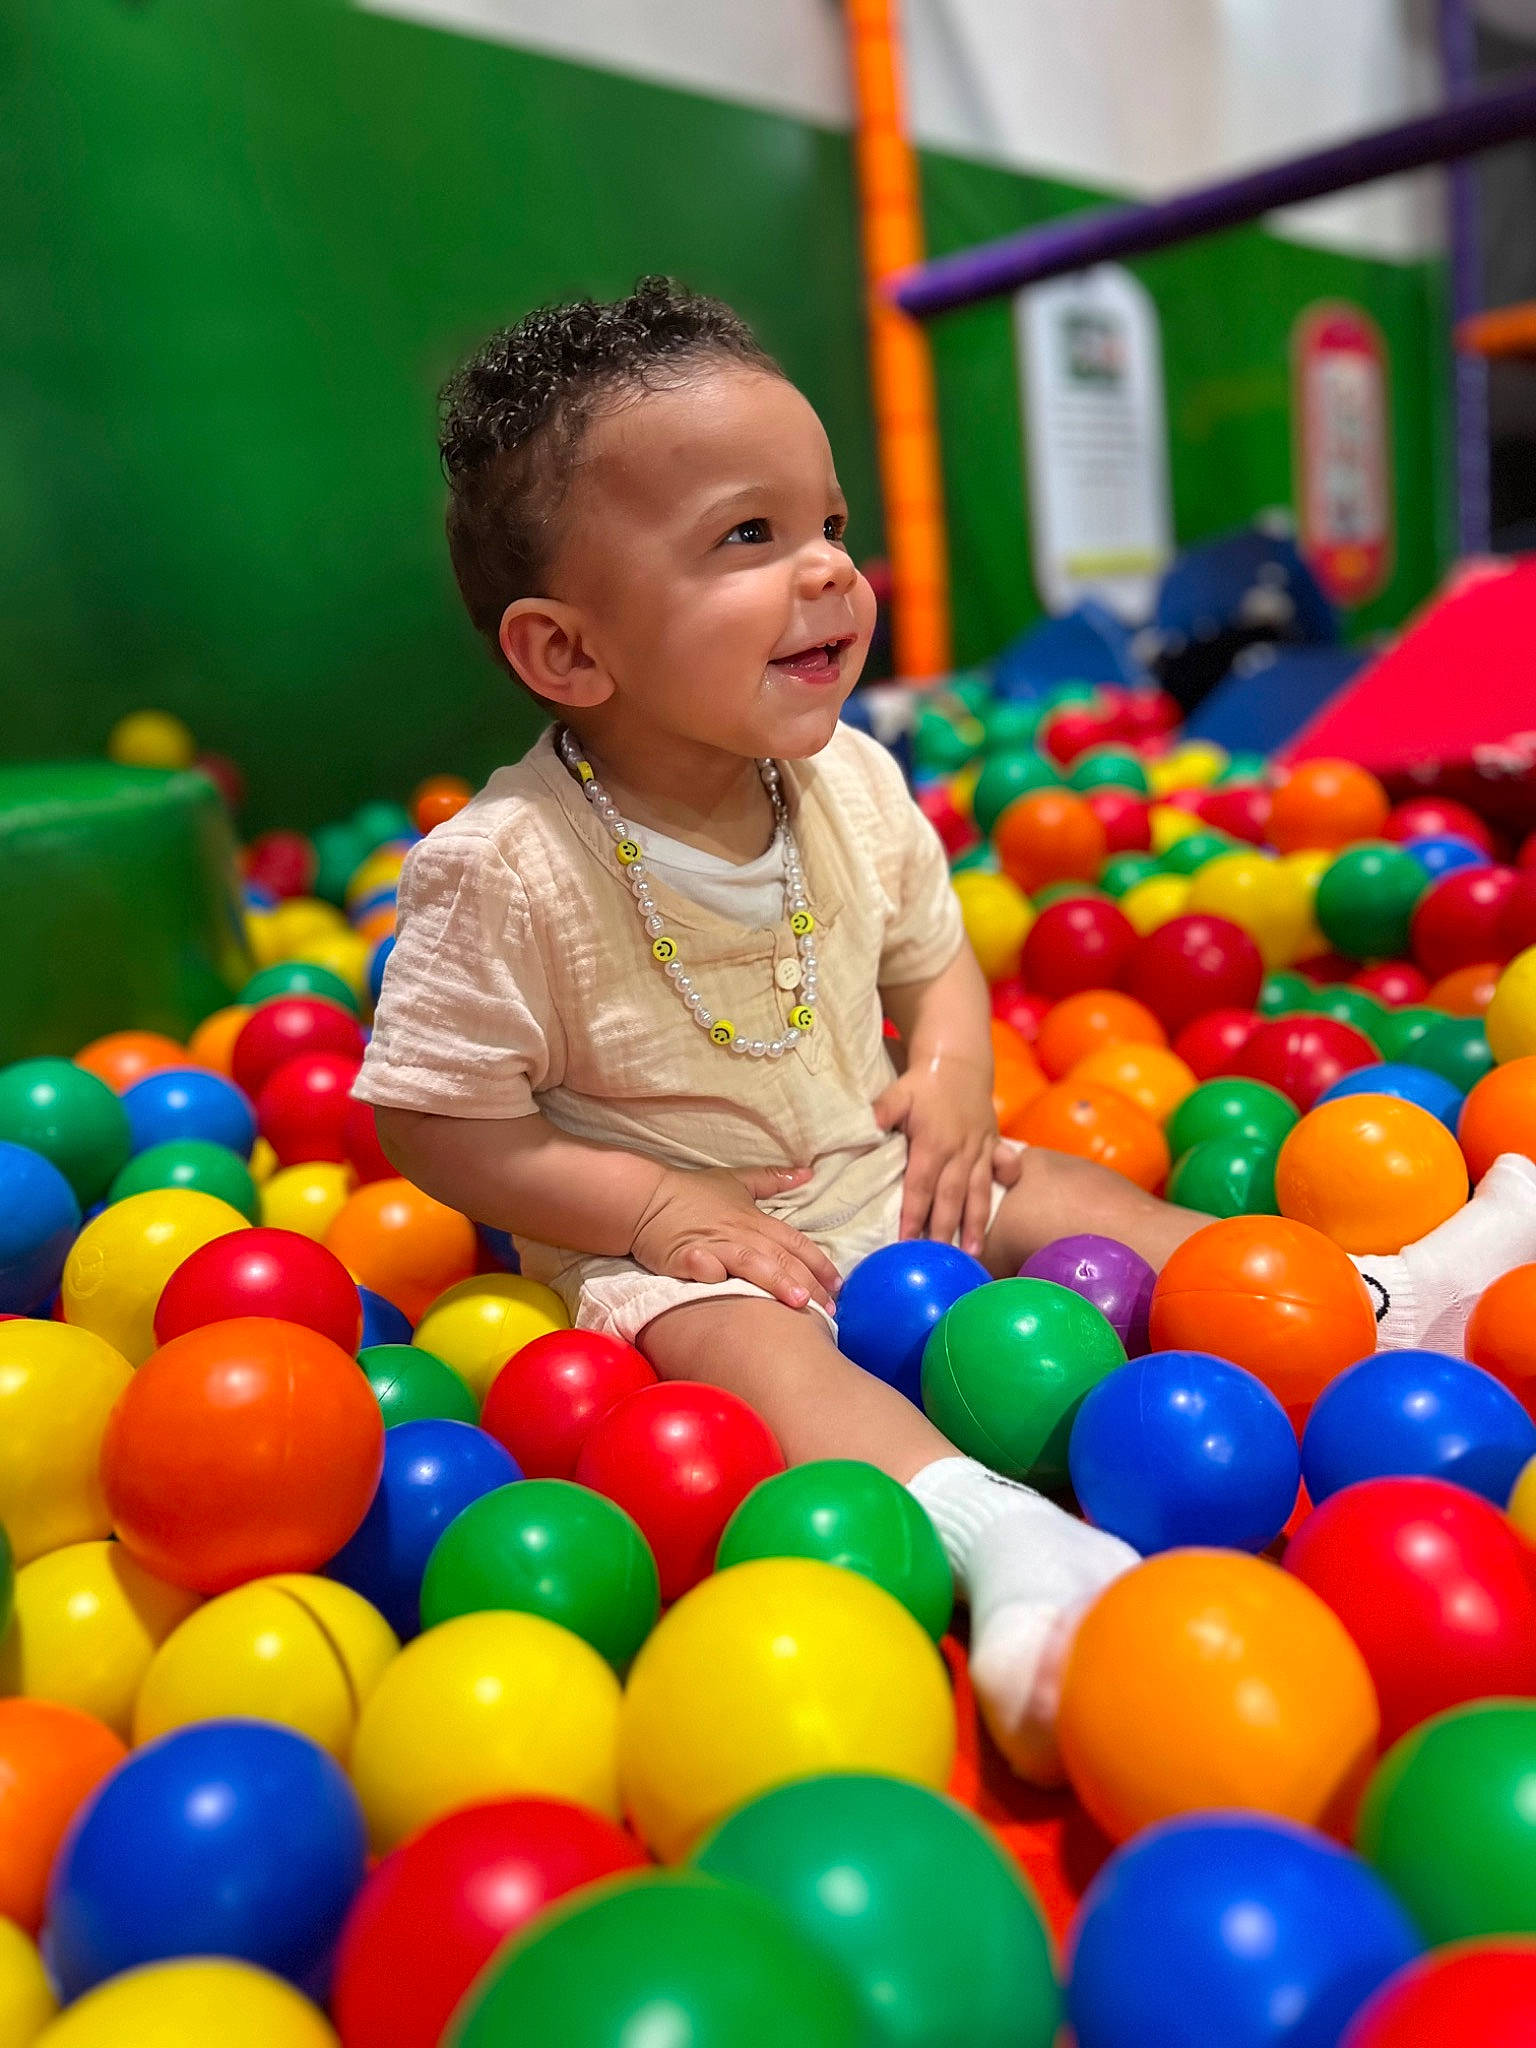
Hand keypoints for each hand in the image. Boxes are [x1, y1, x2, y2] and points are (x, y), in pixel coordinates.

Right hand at [629, 1164, 842, 1313]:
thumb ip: (772, 1180)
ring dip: (776, 1282)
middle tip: (829, 1311)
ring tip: (798, 1304)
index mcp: (755, 1219)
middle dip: (809, 1284)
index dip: (820, 1264)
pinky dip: (714, 1274)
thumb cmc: (691, 1193)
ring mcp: (714, 1245)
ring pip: (752, 1263)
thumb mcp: (736, 1182)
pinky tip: (726, 1288)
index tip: (839, 1287)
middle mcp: (740, 1233)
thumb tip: (806, 1173)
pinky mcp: (685, 1257)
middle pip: (782, 1258)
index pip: (796, 1242)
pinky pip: (703, 1266)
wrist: (646, 1199)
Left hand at [874, 1054, 998, 1255]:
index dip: (914, 1215)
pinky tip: (1007, 1204)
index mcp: (933, 1143)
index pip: (921, 1186)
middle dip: (946, 1231)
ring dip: (976, 1223)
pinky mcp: (994, 1144)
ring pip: (979, 1192)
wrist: (958, 1061)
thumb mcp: (898, 1092)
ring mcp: (980, 1149)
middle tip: (942, 1262)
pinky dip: (1009, 1182)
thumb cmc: (923, 1083)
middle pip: (951, 1198)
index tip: (907, 1242)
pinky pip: (1005, 1167)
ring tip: (973, 1252)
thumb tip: (868, 1123)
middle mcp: (959, 1151)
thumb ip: (884, 1110)